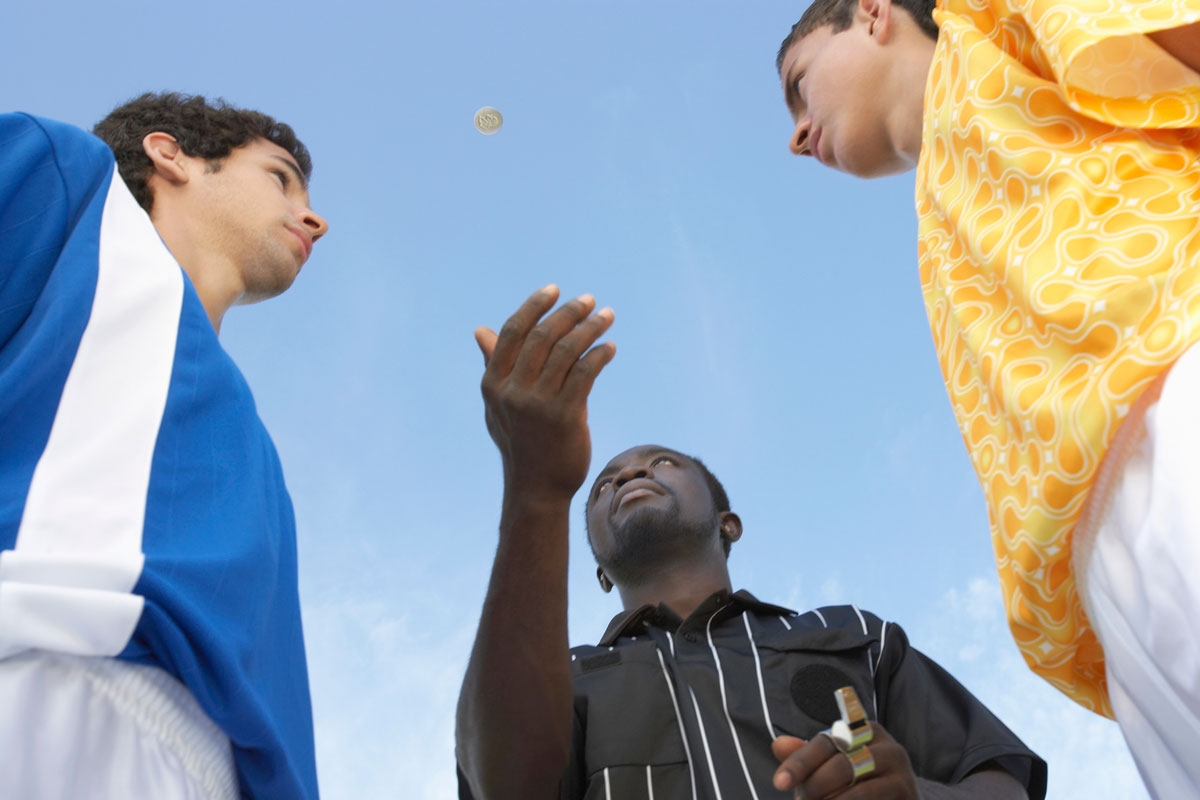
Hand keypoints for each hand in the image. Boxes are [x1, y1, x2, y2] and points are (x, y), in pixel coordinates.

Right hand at [476, 285, 615, 500]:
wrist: (536, 487)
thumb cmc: (519, 441)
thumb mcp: (498, 404)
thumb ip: (494, 364)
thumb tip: (480, 331)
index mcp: (493, 383)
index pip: (513, 332)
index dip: (534, 306)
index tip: (554, 290)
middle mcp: (511, 391)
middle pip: (542, 336)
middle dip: (568, 313)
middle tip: (590, 301)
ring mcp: (537, 404)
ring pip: (567, 351)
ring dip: (590, 328)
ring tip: (606, 316)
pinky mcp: (564, 416)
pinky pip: (585, 373)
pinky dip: (599, 355)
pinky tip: (610, 347)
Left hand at [772, 723, 919, 798]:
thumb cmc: (857, 782)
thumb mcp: (829, 766)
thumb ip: (806, 756)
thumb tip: (778, 744)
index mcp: (864, 731)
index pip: (825, 743)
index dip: (799, 762)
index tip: (779, 783)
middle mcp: (887, 746)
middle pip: (841, 765)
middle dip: (814, 787)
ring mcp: (901, 772)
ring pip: (857, 790)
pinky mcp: (908, 793)